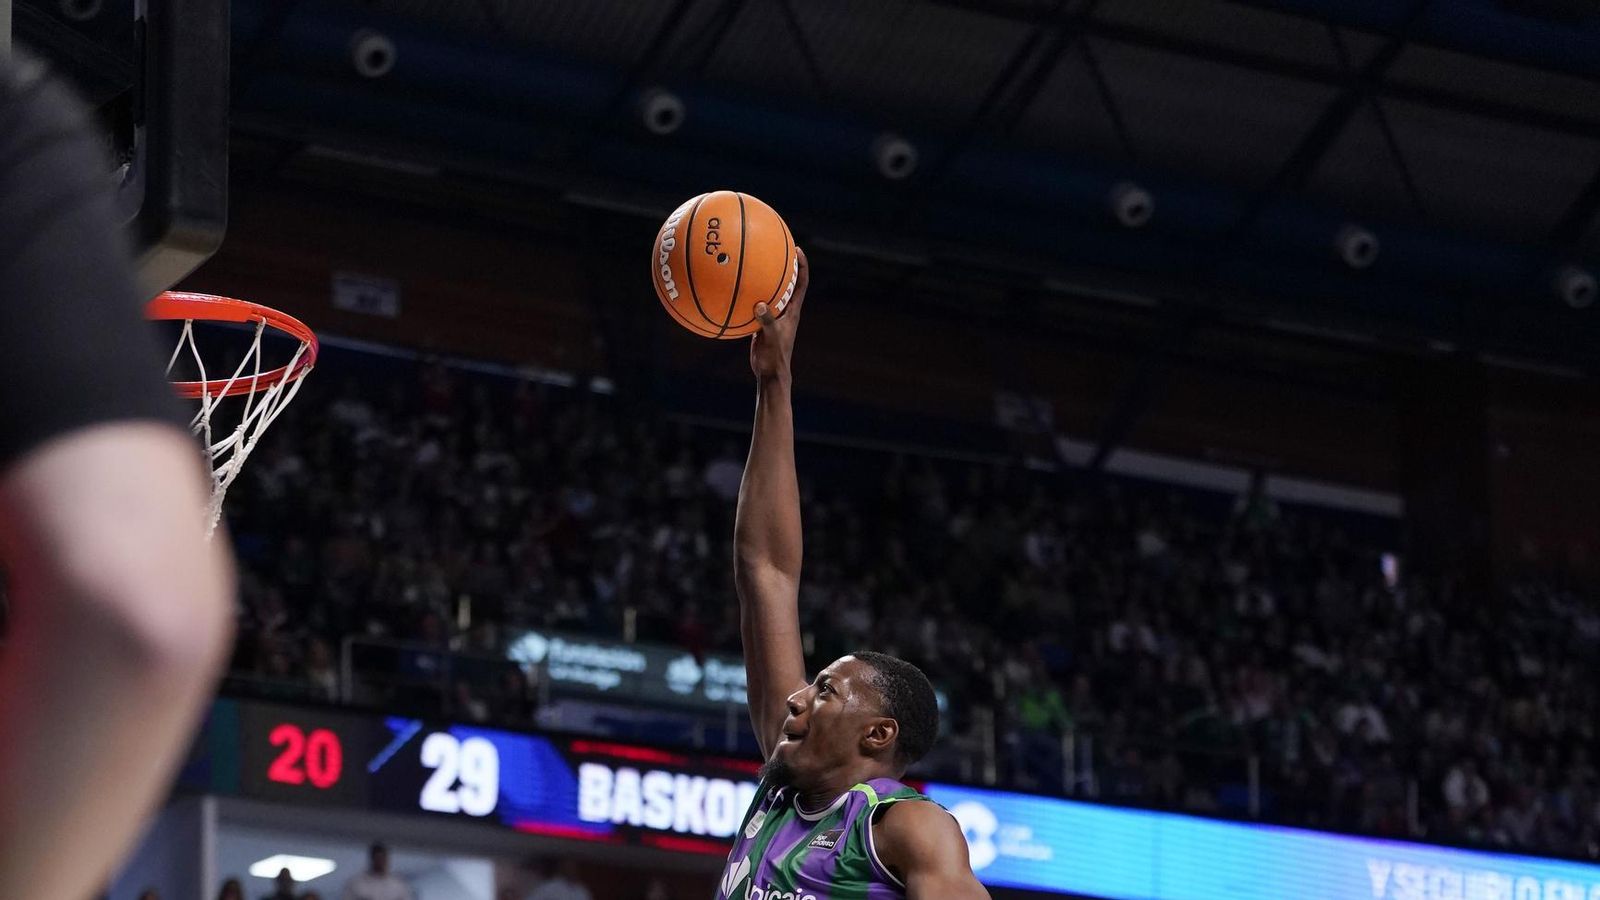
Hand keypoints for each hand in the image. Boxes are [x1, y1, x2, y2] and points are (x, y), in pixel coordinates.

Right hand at [750, 246, 807, 380]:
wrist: (770, 373)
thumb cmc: (775, 357)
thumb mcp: (771, 338)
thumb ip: (767, 321)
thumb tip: (759, 304)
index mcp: (792, 311)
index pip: (801, 283)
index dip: (802, 265)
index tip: (797, 249)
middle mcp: (785, 311)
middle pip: (787, 282)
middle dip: (783, 264)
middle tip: (775, 247)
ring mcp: (773, 316)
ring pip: (770, 292)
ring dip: (764, 279)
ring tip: (752, 263)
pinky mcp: (762, 323)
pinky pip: (755, 305)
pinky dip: (746, 297)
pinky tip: (732, 290)